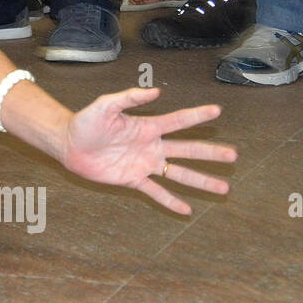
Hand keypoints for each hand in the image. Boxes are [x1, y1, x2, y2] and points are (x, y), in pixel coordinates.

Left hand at [61, 87, 234, 214]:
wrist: (69, 144)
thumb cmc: (85, 122)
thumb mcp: (105, 105)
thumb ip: (128, 98)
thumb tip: (155, 92)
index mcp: (147, 127)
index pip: (178, 121)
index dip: (197, 116)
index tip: (217, 111)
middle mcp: (151, 146)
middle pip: (187, 150)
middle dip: (210, 153)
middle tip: (234, 156)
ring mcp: (144, 164)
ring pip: (178, 174)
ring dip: (200, 181)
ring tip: (224, 188)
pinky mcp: (133, 179)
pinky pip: (155, 192)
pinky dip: (170, 201)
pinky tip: (187, 210)